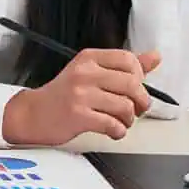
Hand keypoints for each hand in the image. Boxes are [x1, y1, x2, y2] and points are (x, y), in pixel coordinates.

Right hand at [2, 49, 160, 145]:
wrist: (33, 115)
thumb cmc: (63, 95)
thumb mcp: (90, 72)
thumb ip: (123, 66)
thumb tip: (155, 57)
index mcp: (89, 58)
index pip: (128, 59)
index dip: (139, 76)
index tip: (135, 87)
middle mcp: (85, 73)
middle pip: (131, 84)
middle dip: (140, 101)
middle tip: (136, 109)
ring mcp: (81, 94)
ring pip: (125, 106)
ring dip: (129, 119)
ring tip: (121, 121)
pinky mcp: (78, 116)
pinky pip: (112, 124)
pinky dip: (118, 131)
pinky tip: (113, 131)